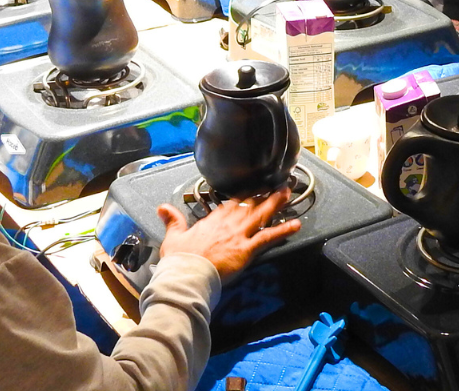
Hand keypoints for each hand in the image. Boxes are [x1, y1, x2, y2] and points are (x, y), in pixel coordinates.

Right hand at [158, 189, 299, 281]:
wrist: (187, 274)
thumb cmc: (180, 259)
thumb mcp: (173, 237)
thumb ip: (172, 220)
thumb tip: (162, 207)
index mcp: (212, 220)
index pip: (231, 203)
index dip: (244, 196)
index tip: (254, 189)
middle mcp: (228, 223)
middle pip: (250, 205)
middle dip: (265, 194)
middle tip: (278, 185)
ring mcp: (238, 235)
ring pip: (261, 215)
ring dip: (276, 203)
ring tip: (288, 193)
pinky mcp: (246, 249)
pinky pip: (268, 237)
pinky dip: (283, 231)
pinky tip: (296, 225)